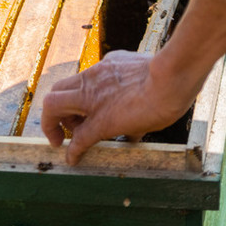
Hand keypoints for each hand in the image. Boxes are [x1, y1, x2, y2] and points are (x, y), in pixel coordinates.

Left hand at [40, 50, 199, 164]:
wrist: (172, 79)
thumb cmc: (171, 75)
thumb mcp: (146, 74)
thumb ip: (137, 88)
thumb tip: (141, 108)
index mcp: (108, 65)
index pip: (83, 79)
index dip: (78, 95)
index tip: (83, 109)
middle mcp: (94, 78)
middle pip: (58, 89)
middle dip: (57, 109)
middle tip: (66, 125)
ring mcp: (94, 99)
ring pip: (53, 104)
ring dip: (55, 124)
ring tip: (62, 140)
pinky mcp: (101, 122)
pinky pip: (78, 138)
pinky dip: (72, 151)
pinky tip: (72, 160)